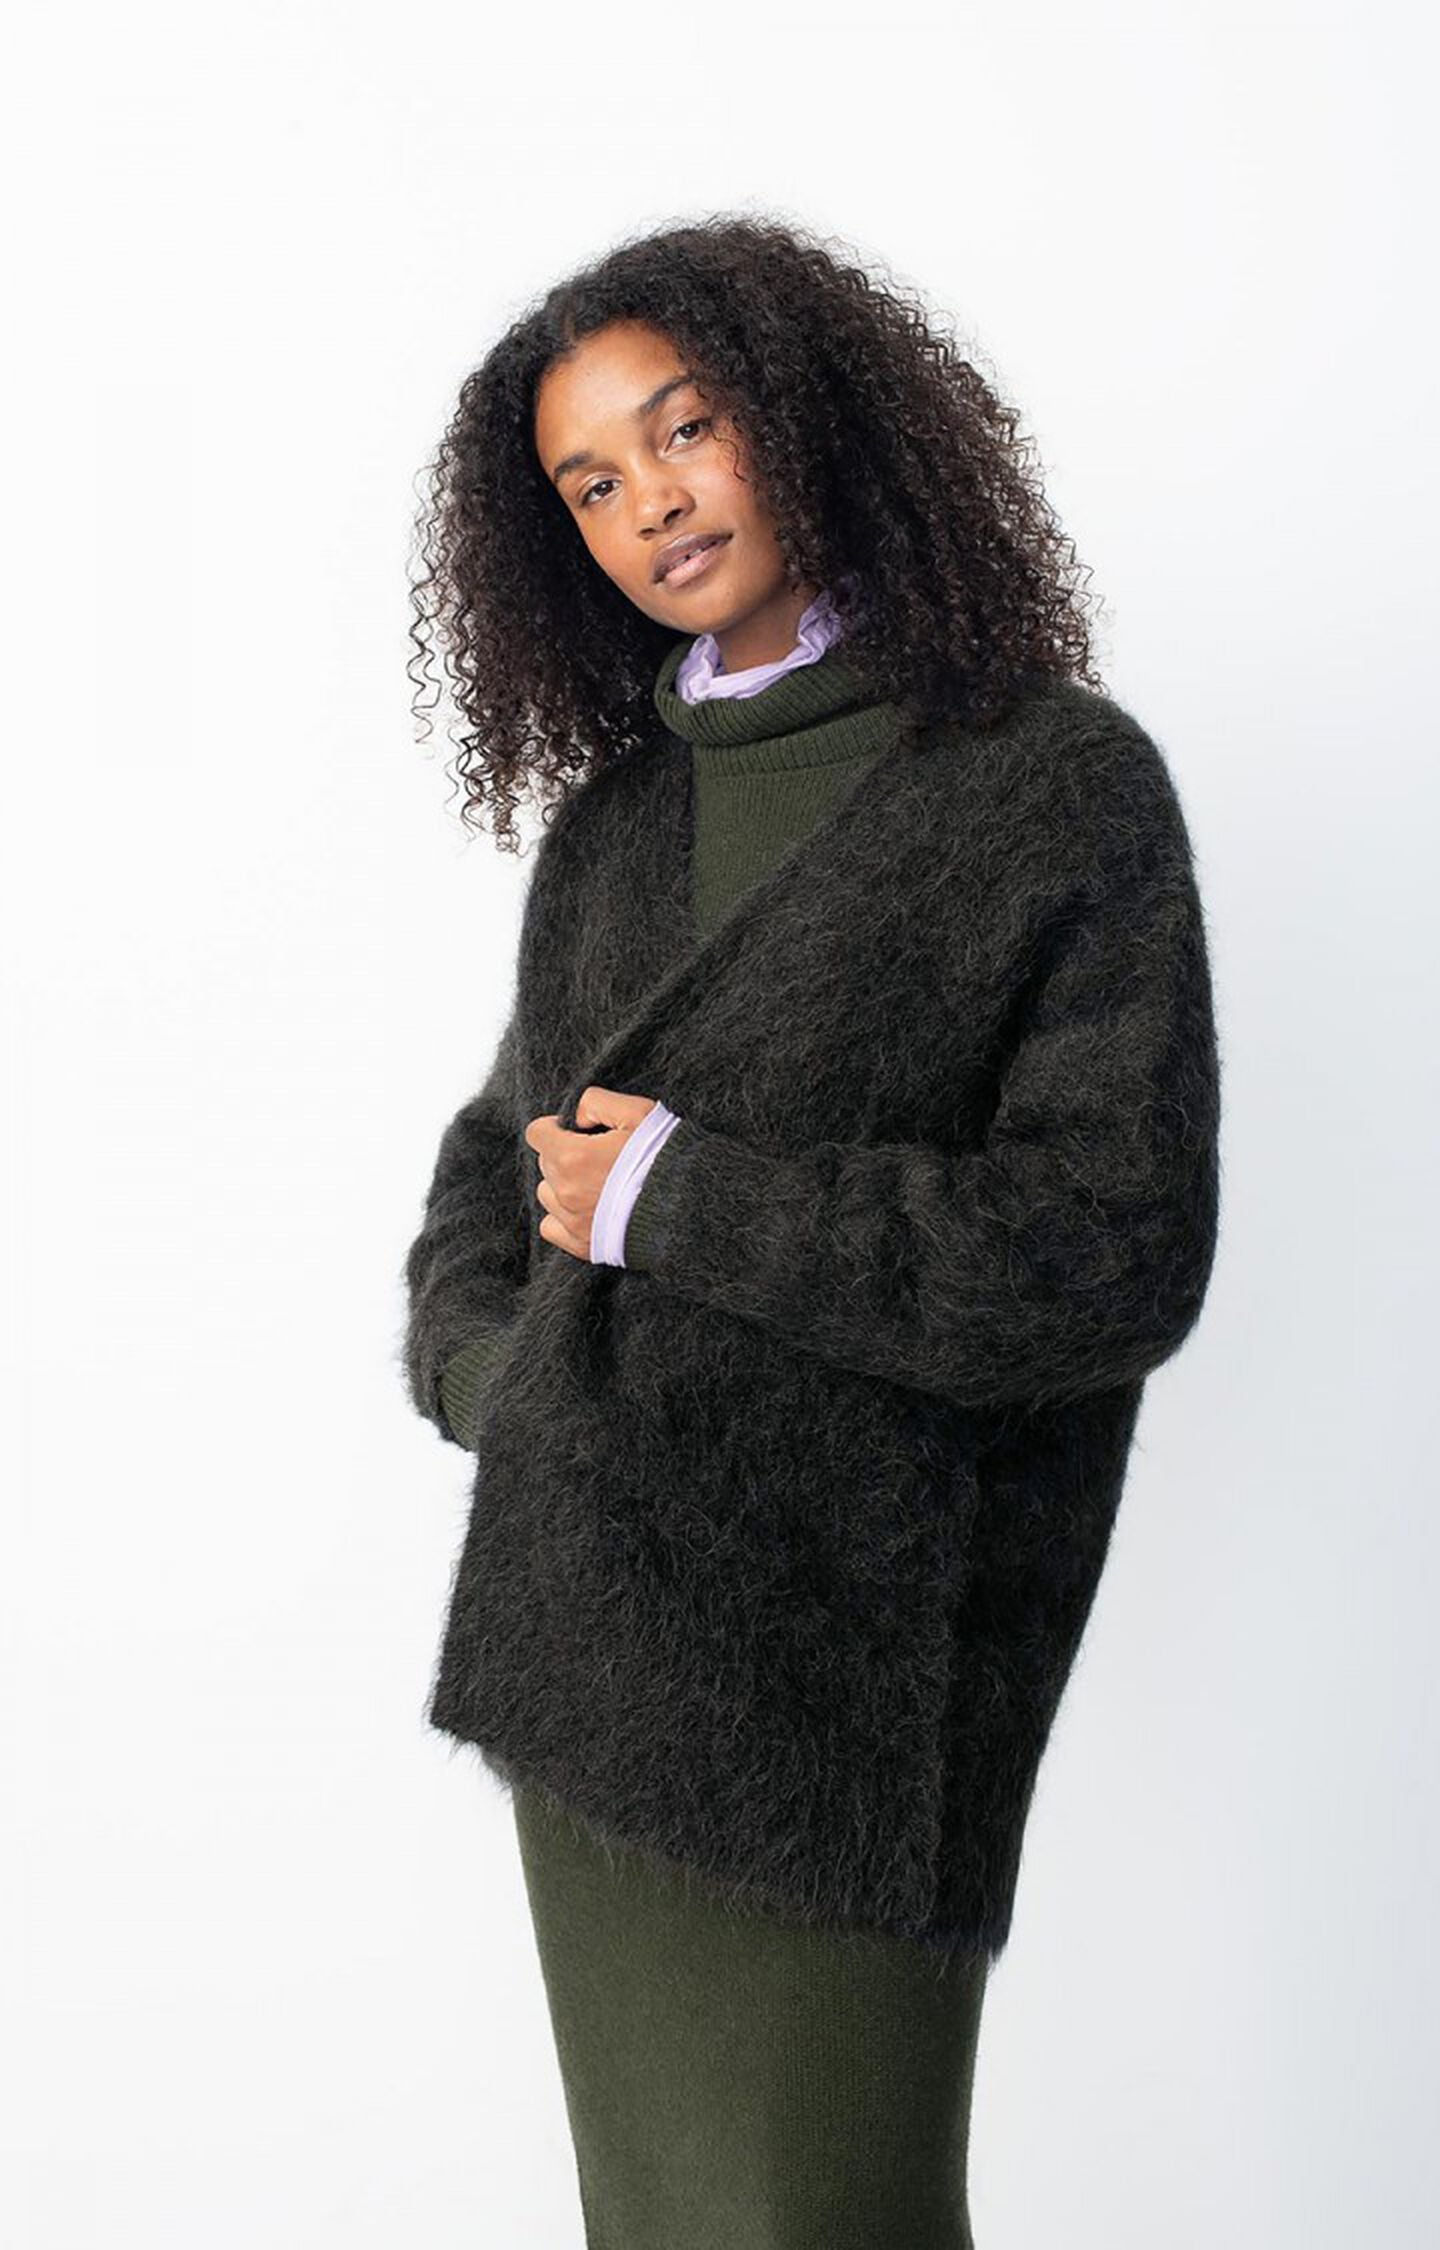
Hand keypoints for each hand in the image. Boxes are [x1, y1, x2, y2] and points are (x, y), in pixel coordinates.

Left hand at [525, 1086, 659, 1260]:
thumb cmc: (664, 1157)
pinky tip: (586, 1207)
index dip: (556, 1127)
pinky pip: (550, 1226)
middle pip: (545, 1163)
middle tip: (599, 1156)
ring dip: (563, 1184)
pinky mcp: (581, 1245)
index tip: (577, 1132)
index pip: (536, 1133)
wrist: (689, 1205)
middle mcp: (565, 1191)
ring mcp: (572, 1221)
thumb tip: (573, 1118)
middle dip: (565, 1154)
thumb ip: (594, 1101)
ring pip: (546, 1193)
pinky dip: (561, 1216)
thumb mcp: (636, 1112)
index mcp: (572, 1157)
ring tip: (596, 1182)